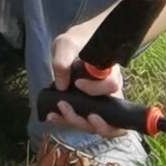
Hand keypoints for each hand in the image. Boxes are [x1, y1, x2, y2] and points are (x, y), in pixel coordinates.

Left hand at [46, 21, 128, 136]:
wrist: (78, 44)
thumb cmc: (77, 41)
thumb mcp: (66, 44)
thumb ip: (63, 61)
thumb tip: (61, 86)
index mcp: (109, 73)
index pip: (112, 86)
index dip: (96, 89)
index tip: (78, 84)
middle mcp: (110, 92)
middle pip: (110, 117)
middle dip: (87, 119)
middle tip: (64, 107)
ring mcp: (100, 102)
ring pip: (96, 124)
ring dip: (75, 122)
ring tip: (55, 115)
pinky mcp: (88, 106)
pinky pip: (83, 120)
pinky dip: (68, 121)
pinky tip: (53, 116)